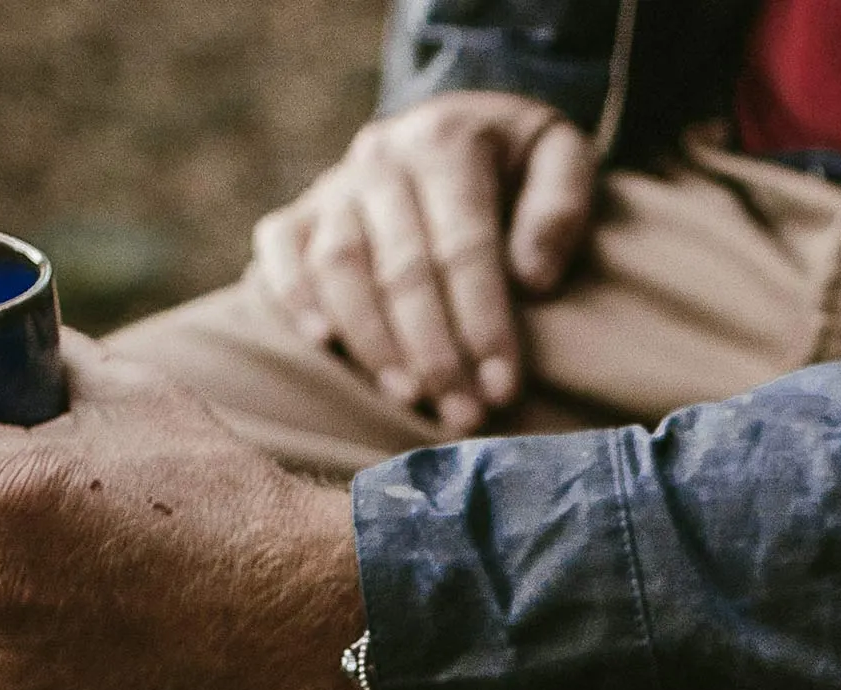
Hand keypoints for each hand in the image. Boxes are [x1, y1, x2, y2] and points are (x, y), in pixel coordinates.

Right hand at [255, 90, 596, 436]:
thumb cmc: (518, 163)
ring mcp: (335, 184)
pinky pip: (279, 248)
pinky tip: (322, 343)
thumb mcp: (560, 155)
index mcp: (447, 143)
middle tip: (463, 414)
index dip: (482, 323)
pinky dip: (293, 294)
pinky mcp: (301, 210)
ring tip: (408, 398)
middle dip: (435, 352)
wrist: (457, 123)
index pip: (464, 246)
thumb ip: (560, 206)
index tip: (501, 388)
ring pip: (340, 267)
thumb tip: (533, 278)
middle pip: (402, 267)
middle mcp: (382, 158)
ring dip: (372, 341)